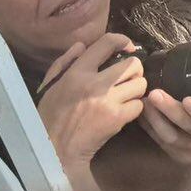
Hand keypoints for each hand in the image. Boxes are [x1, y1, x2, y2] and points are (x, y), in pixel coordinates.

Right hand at [37, 33, 145, 168]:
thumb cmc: (49, 117)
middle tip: (127, 78)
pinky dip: (134, 108)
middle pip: (133, 64)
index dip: (122, 40)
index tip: (127, 47)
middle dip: (134, 70)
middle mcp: (95, 83)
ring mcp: (108, 101)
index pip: (106, 43)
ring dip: (136, 89)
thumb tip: (82, 44)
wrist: (54, 150)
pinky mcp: (117, 118)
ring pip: (140, 84)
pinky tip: (123, 111)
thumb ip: (64, 62)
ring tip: (126, 95)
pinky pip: (139, 105)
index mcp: (77, 73)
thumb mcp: (49, 86)